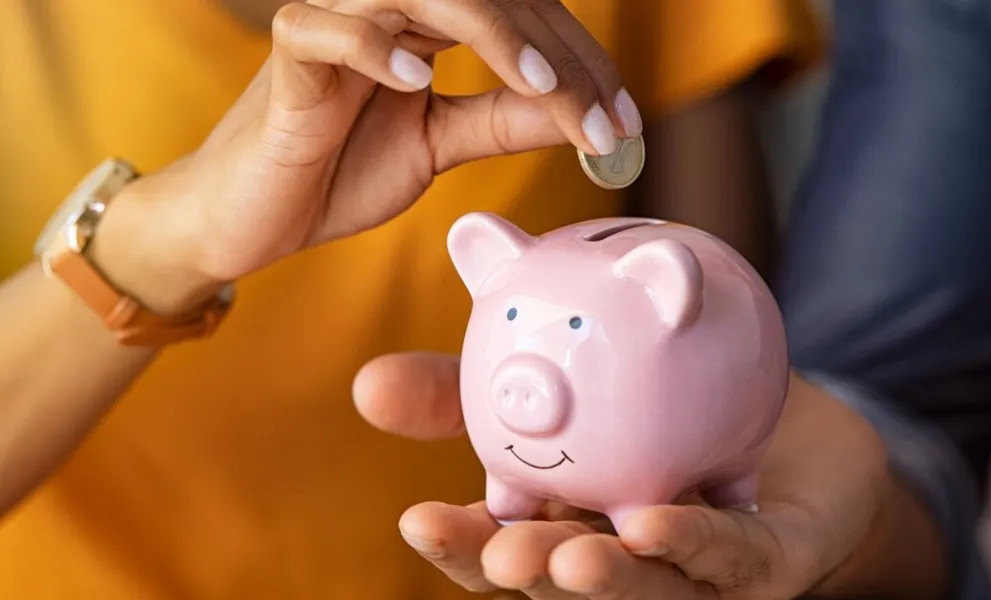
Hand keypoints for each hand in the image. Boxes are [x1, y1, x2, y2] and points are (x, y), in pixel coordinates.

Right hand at [95, 0, 640, 312]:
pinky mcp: (288, 57)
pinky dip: (375, 46)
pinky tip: (418, 79)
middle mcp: (387, 7)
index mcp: (427, 23)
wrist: (251, 217)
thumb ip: (501, 122)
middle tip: (604, 120)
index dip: (579, 62)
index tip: (626, 122)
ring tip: (541, 89)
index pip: (520, 15)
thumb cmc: (338, 171)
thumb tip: (579, 115)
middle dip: (557, 55)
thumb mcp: (438, 146)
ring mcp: (336, 22)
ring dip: (492, 35)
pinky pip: (328, 29)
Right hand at [353, 352, 897, 598]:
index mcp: (565, 522)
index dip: (461, 543)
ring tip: (564, 561)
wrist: (784, 411)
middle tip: (495, 549)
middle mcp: (622, 559)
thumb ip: (472, 387)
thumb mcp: (563, 382)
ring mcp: (693, 572)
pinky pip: (731, 557)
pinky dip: (693, 542)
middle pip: (561, 580)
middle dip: (523, 574)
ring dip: (602, 581)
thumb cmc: (664, 406)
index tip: (416, 518)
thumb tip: (366, 382)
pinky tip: (657, 523)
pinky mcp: (763, 562)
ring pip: (644, 589)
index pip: (503, 544)